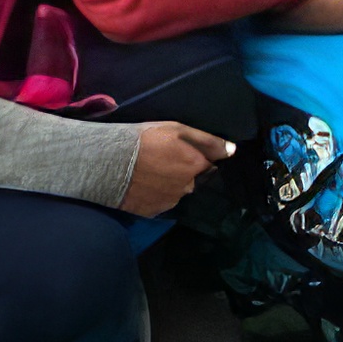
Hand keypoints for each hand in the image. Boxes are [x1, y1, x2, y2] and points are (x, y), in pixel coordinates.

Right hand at [120, 121, 235, 216]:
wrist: (109, 161)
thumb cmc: (146, 139)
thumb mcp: (178, 129)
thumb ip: (208, 141)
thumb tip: (232, 151)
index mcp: (196, 167)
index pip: (210, 166)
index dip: (199, 159)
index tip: (185, 154)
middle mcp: (188, 188)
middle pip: (194, 181)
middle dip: (185, 173)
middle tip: (165, 162)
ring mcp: (170, 202)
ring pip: (177, 193)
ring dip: (171, 185)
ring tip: (152, 174)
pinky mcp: (152, 212)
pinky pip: (161, 203)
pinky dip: (156, 195)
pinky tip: (145, 185)